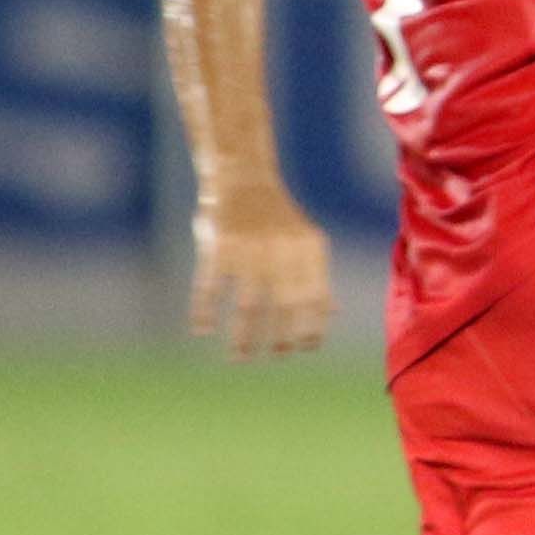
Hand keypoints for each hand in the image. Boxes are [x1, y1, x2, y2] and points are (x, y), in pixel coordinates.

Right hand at [191, 179, 333, 359]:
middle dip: (280, 338)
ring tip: (240, 357)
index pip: (315, 299)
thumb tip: (333, 314)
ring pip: (246, 306)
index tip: (303, 349)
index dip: (311, 327)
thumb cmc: (277, 218)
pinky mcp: (218, 247)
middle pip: (283, 307)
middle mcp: (282, 251)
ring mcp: (248, 249)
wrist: (243, 178)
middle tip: (274, 356)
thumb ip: (317, 275)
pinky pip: (209, 289)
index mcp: (309, 249)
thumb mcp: (305, 241)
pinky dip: (203, 312)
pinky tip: (201, 329)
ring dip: (242, 337)